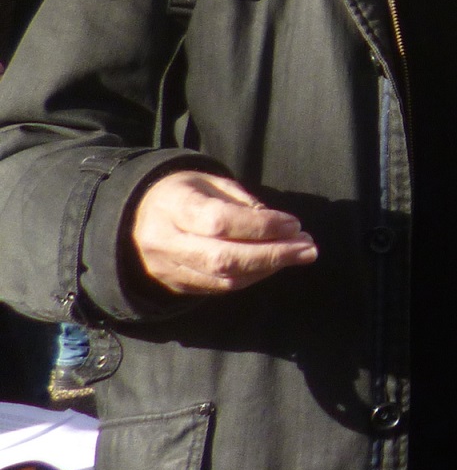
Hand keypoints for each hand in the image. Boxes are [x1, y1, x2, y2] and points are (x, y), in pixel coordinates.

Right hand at [129, 171, 317, 295]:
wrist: (134, 218)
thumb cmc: (182, 193)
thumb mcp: (208, 181)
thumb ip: (241, 201)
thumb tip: (278, 226)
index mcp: (174, 206)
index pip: (220, 221)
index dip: (261, 226)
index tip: (294, 224)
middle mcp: (166, 242)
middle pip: (224, 258)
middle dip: (273, 255)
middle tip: (309, 247)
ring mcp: (168, 268)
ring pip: (224, 279)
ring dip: (268, 269)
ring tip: (299, 254)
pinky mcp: (175, 286)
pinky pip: (219, 288)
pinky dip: (252, 277)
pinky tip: (275, 264)